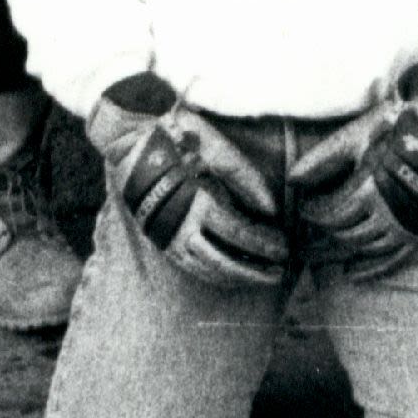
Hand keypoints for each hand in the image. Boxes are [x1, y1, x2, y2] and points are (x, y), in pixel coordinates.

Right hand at [87, 74, 287, 289]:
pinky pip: (192, 268)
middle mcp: (181, 226)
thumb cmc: (178, 139)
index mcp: (196, 201)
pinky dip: (216, 276)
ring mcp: (170, 238)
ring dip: (238, 276)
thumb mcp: (213, 145)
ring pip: (208, 269)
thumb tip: (271, 208)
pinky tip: (234, 276)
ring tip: (265, 278)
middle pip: (225, 258)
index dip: (263, 242)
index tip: (285, 247)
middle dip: (255, 268)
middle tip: (280, 270)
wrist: (131, 144)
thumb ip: (243, 175)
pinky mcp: (163, 242)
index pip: (238, 232)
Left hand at [291, 57, 417, 274]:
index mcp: (369, 190)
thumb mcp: (356, 138)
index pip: (331, 215)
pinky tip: (352, 272)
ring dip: (340, 254)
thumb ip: (323, 160)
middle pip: (345, 237)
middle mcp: (388, 214)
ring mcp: (405, 225)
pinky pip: (391, 259)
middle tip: (302, 245)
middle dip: (320, 241)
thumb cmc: (395, 130)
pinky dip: (370, 268)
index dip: (313, 216)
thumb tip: (291, 179)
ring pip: (365, 249)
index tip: (303, 211)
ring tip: (320, 258)